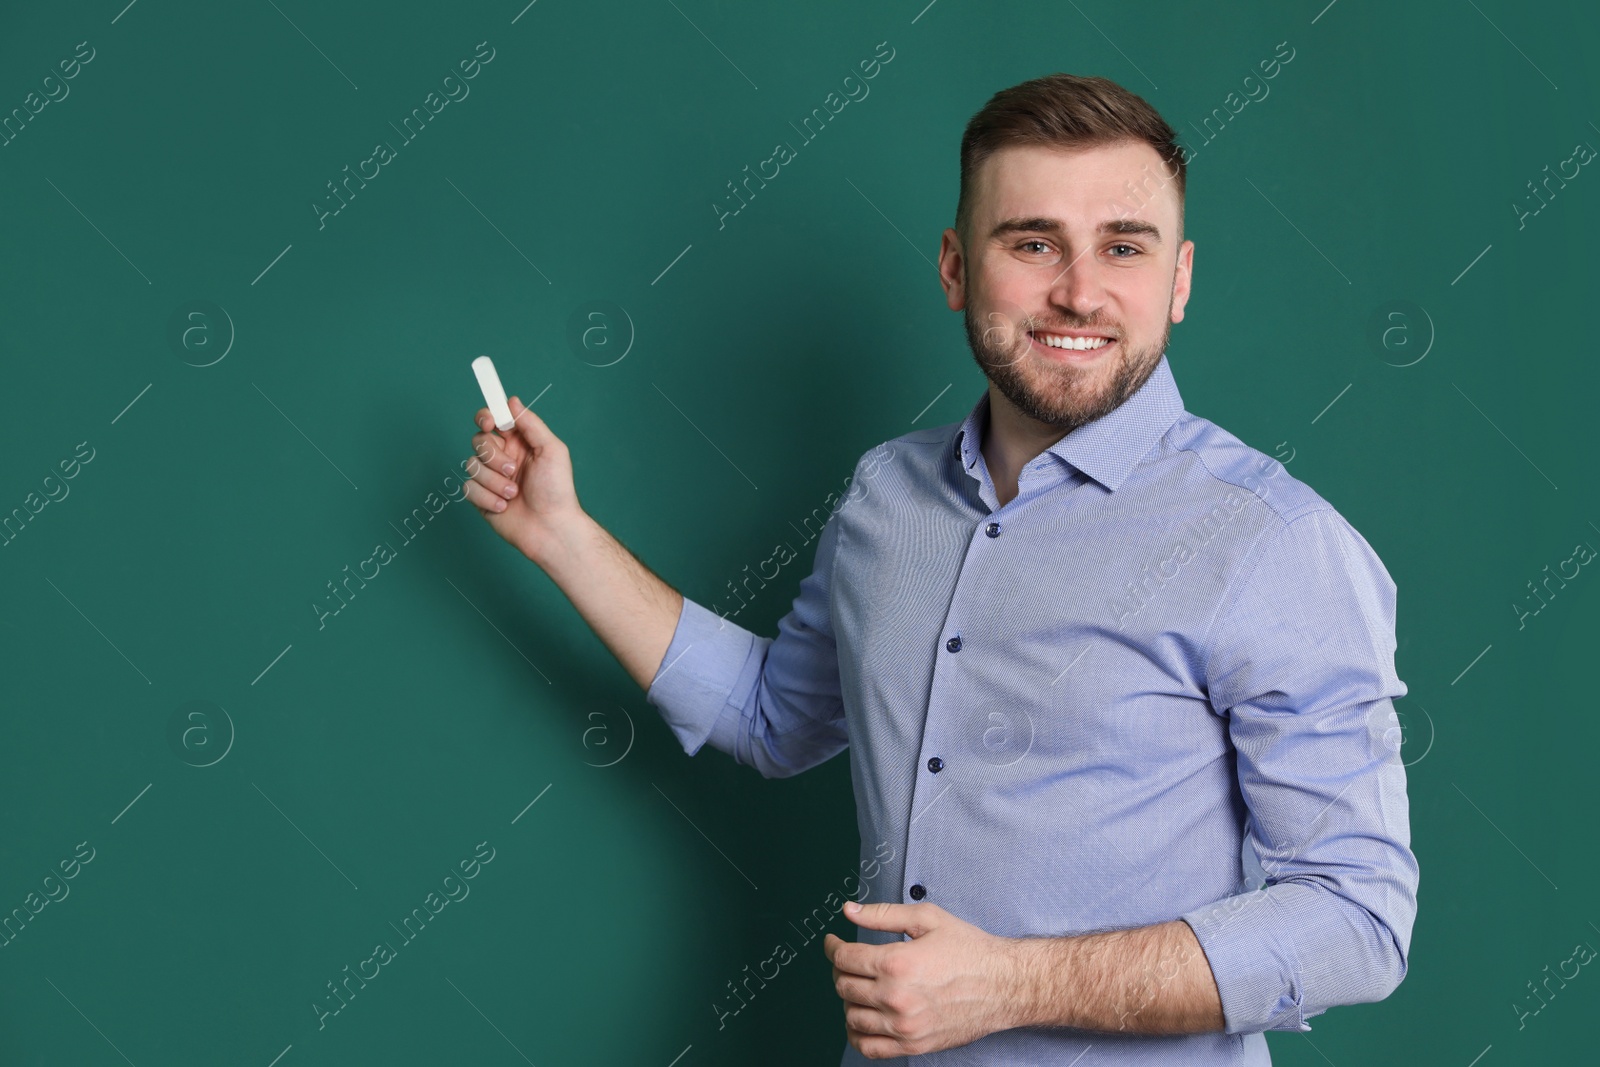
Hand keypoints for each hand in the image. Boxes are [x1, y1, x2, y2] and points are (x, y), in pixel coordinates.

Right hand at [461, 395, 583, 562]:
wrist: (550, 528)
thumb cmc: (557, 490)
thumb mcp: (551, 450)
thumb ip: (531, 424)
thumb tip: (511, 401)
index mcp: (519, 443)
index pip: (493, 420)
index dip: (486, 417)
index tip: (488, 422)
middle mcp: (503, 458)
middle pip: (478, 441)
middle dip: (493, 456)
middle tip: (513, 470)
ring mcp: (491, 478)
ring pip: (471, 465)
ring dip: (494, 481)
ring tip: (514, 494)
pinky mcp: (481, 498)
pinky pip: (468, 488)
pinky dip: (487, 498)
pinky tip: (504, 507)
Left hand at [823, 900, 1018, 1058]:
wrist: (1003, 985)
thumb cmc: (969, 949)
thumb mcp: (927, 919)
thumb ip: (883, 915)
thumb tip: (849, 911)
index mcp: (897, 963)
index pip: (844, 958)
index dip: (832, 947)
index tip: (833, 942)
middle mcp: (896, 997)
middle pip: (843, 986)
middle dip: (840, 970)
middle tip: (850, 961)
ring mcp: (904, 1025)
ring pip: (852, 1017)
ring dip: (848, 999)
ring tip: (860, 986)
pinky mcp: (913, 1044)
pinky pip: (869, 1048)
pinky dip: (856, 1035)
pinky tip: (862, 1019)